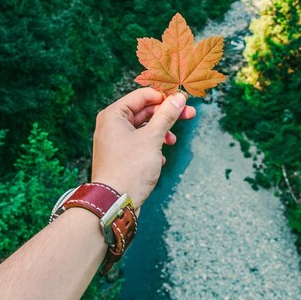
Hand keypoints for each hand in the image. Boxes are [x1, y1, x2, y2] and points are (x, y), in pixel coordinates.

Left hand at [91, 88, 195, 208]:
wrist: (114, 203)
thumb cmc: (130, 168)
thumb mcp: (152, 138)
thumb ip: (166, 115)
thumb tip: (178, 98)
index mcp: (113, 115)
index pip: (142, 96)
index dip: (164, 97)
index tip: (183, 100)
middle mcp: (111, 125)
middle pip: (144, 112)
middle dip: (166, 115)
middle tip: (189, 115)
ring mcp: (115, 142)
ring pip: (143, 129)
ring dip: (161, 132)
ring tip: (172, 142)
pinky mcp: (120, 157)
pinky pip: (139, 144)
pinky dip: (152, 147)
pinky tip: (159, 159)